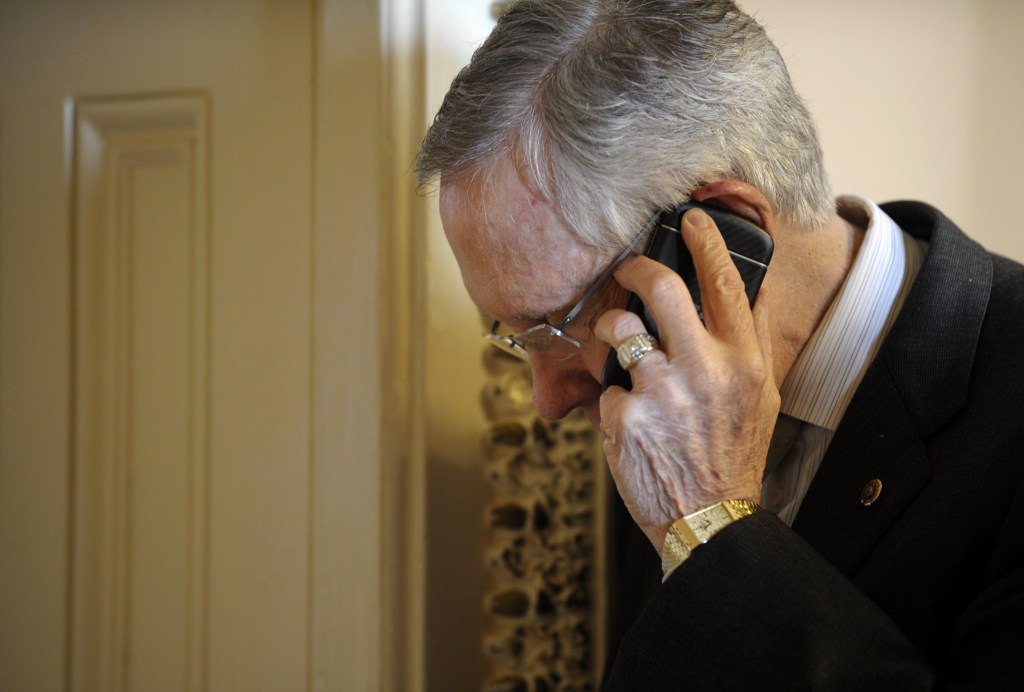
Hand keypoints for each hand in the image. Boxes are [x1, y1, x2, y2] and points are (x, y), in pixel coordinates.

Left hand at [595, 208, 779, 552]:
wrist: (711, 520)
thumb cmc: (734, 454)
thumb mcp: (764, 396)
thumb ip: (755, 338)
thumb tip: (755, 285)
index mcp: (743, 361)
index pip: (725, 283)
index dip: (705, 241)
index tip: (690, 218)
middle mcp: (705, 371)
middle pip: (662, 288)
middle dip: (636, 268)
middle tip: (627, 268)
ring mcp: (661, 394)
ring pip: (620, 330)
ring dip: (612, 332)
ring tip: (620, 350)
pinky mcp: (624, 419)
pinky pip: (604, 386)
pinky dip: (612, 398)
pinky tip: (628, 419)